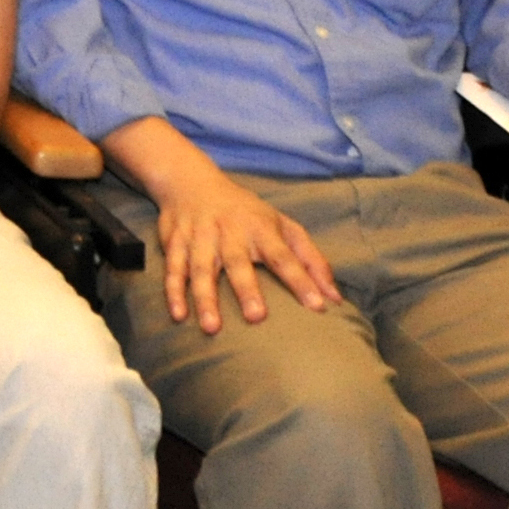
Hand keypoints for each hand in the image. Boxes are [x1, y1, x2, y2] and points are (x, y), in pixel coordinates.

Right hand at [144, 163, 343, 335]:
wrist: (190, 181)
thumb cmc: (245, 212)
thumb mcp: (283, 226)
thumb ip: (311, 260)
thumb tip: (335, 298)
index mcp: (260, 228)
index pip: (284, 256)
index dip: (302, 280)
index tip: (318, 306)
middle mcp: (229, 232)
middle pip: (238, 262)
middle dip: (246, 289)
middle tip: (256, 317)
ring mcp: (200, 238)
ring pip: (201, 268)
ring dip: (205, 297)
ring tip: (212, 327)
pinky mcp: (175, 243)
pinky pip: (173, 268)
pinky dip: (173, 291)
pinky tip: (178, 315)